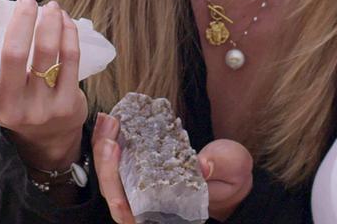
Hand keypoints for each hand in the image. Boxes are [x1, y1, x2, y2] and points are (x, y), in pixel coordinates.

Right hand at [0, 0, 87, 169]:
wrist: (50, 135)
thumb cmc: (15, 101)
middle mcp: (12, 108)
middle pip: (15, 57)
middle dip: (22, 22)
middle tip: (27, 0)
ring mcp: (41, 107)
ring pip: (47, 52)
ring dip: (50, 22)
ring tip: (51, 6)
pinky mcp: (67, 102)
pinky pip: (70, 58)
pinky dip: (68, 33)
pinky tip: (65, 21)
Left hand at [92, 114, 253, 222]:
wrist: (230, 175)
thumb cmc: (231, 174)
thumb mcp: (233, 167)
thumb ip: (219, 165)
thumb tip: (203, 164)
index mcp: (168, 213)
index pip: (133, 215)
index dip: (118, 195)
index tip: (116, 162)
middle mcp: (150, 207)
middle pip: (115, 196)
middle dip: (106, 165)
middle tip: (110, 132)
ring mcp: (143, 190)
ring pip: (111, 181)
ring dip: (104, 152)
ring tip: (107, 122)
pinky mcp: (142, 172)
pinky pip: (118, 165)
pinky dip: (111, 145)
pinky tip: (111, 122)